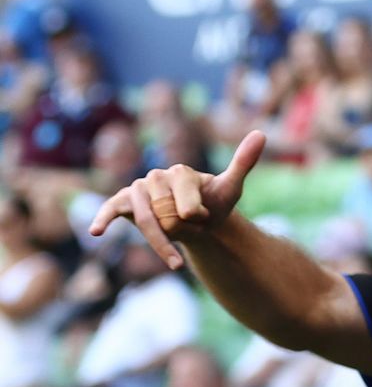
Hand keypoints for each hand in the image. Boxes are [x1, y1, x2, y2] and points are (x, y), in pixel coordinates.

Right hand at [88, 130, 265, 271]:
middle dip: (182, 230)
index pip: (186, 204)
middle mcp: (156, 176)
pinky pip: (111, 209)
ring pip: (145, 220)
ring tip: (177, 253)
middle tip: (192, 227)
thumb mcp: (230, 187)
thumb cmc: (214, 204)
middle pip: (165, 215)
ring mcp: (138, 189)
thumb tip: (260, 133)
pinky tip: (96, 232)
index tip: (205, 218)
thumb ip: (243, 162)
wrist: (199, 222)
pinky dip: (103, 219)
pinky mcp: (124, 203)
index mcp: (180, 172)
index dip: (197, 217)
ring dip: (163, 241)